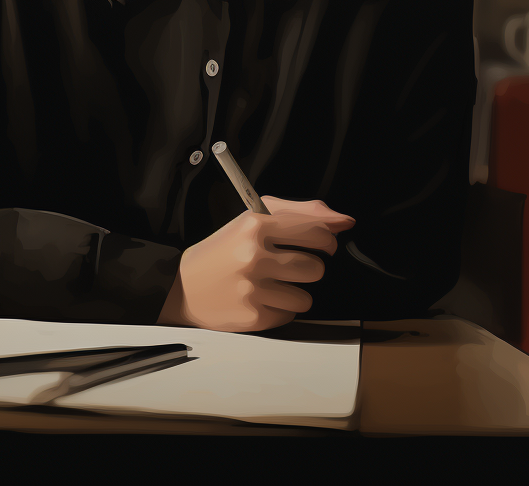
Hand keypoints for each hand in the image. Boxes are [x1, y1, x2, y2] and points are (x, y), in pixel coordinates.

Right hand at [156, 197, 354, 331]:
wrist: (184, 287)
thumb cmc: (224, 250)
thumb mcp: (253, 219)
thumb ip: (301, 213)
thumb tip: (345, 221)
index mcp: (254, 225)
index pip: (314, 231)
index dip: (327, 240)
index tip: (324, 245)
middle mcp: (254, 255)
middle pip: (315, 267)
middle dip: (308, 268)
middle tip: (289, 266)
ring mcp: (253, 288)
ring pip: (306, 296)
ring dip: (295, 292)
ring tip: (273, 285)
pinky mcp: (253, 316)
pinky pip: (290, 315)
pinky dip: (281, 310)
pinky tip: (261, 299)